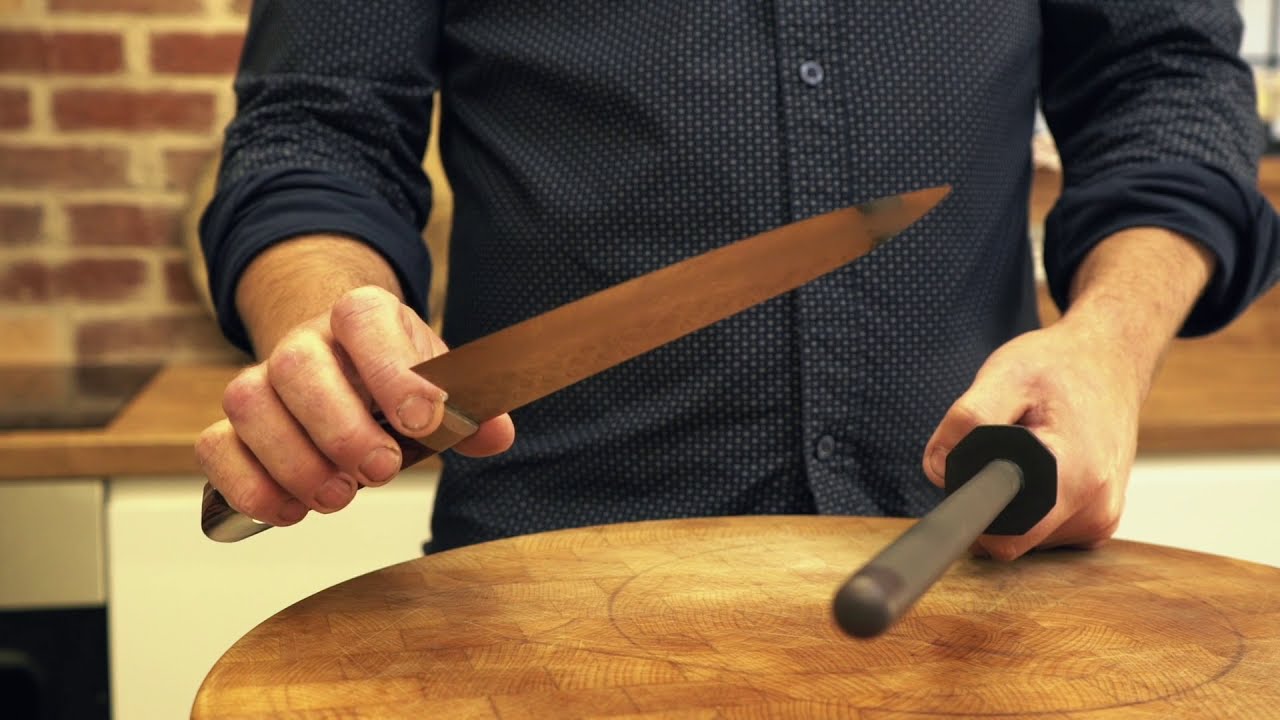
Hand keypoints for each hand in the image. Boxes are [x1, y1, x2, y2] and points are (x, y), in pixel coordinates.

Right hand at [195, 286, 515, 525]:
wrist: (343, 365)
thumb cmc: (394, 380)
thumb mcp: (439, 383)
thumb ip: (468, 411)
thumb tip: (494, 434)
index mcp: (362, 316)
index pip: (364, 320)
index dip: (391, 370)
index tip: (423, 422)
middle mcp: (304, 341)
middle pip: (297, 368)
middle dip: (340, 429)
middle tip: (381, 471)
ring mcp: (262, 379)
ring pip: (249, 404)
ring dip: (294, 462)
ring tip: (337, 497)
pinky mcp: (234, 425)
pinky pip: (216, 446)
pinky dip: (248, 485)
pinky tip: (290, 510)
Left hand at [922, 317, 1142, 560]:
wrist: (1112, 360)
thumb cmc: (1061, 364)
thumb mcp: (1005, 376)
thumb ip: (967, 421)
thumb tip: (939, 470)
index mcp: (1074, 478)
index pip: (1004, 536)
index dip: (972, 515)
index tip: (963, 484)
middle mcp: (1096, 509)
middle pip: (1010, 537)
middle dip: (989, 501)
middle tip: (997, 450)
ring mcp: (1101, 519)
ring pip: (1027, 536)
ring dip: (1011, 502)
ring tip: (1024, 452)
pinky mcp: (1100, 519)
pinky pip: (1045, 530)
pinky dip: (1030, 503)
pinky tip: (1039, 467)